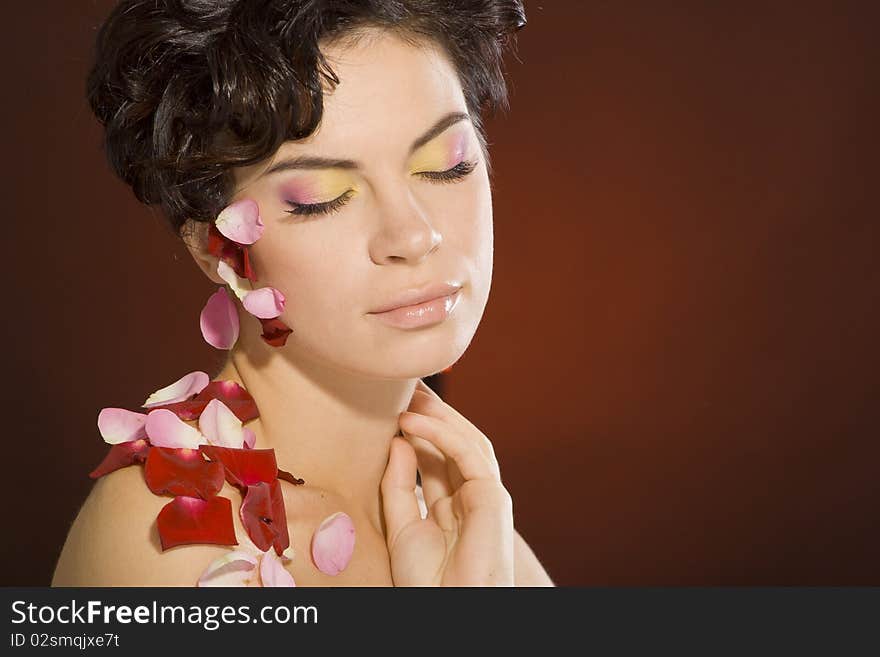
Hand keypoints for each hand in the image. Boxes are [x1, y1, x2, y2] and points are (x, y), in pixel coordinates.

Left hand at [381, 378, 514, 585]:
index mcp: (453, 504)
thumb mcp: (401, 527)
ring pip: (466, 441)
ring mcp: (486, 494)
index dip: (417, 429)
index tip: (393, 405)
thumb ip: (399, 485)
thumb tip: (398, 441)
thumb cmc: (427, 582)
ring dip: (438, 415)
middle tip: (403, 387)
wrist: (449, 609)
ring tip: (407, 395)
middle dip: (431, 413)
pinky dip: (441, 434)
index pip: (436, 455)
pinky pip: (468, 454)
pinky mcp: (493, 496)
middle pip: (454, 442)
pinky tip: (412, 423)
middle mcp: (472, 495)